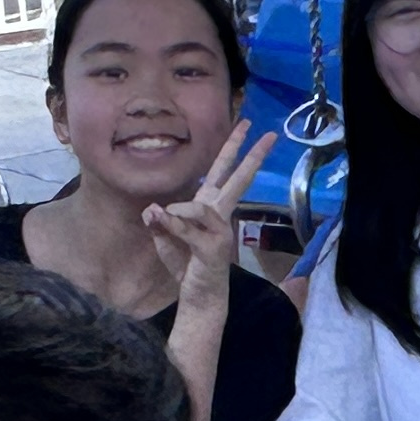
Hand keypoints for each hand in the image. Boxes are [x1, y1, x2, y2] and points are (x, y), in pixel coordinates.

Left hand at [145, 120, 266, 301]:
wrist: (197, 297)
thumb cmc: (184, 264)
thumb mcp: (164, 238)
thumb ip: (158, 221)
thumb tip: (152, 208)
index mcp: (209, 206)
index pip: (222, 170)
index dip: (233, 146)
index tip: (246, 124)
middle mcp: (219, 214)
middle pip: (237, 178)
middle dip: (251, 155)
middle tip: (267, 133)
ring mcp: (220, 230)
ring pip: (204, 207)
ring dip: (181, 211)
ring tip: (165, 218)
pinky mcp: (214, 247)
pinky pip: (190, 229)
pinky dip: (174, 226)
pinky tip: (164, 225)